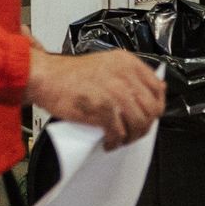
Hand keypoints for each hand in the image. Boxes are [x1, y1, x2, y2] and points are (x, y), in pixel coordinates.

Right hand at [26, 48, 164, 150]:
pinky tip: (108, 142)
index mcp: (127, 63)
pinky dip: (115, 142)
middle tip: (132, 132)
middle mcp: (124, 75)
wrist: (46, 76)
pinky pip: (119, 133)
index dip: (156, 106)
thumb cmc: (70, 74)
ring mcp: (115, 92)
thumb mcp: (106, 64)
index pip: (158, 88)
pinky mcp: (102, 108)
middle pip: (151, 109)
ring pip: (138, 123)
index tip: (149, 115)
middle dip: (144, 126)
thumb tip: (149, 92)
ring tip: (119, 139)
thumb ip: (127, 75)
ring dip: (130, 137)